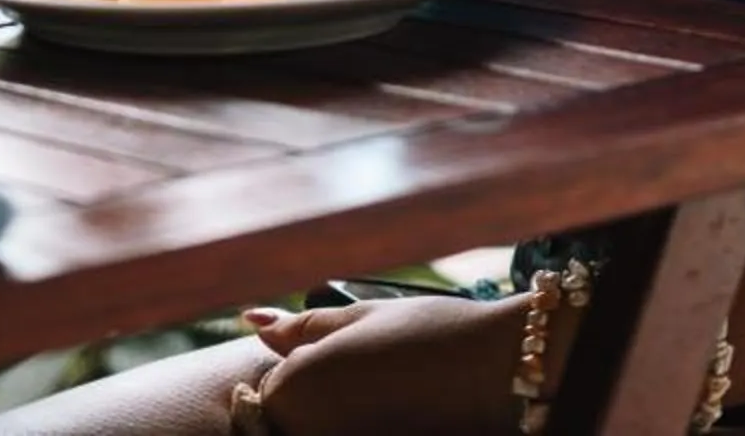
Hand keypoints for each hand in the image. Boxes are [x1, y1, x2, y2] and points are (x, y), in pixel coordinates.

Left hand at [241, 292, 530, 435]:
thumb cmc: (427, 335)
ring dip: (337, 415)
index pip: (267, 393)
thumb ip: (300, 327)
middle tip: (367, 380)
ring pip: (316, 430)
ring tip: (378, 394)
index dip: (299, 373)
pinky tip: (388, 411)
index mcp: (295, 390)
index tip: (345, 362)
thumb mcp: (359, 318)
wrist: (493, 373)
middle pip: (287, 421)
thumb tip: (251, 321)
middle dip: (312, 403)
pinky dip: (355, 426)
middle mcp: (308, 431)